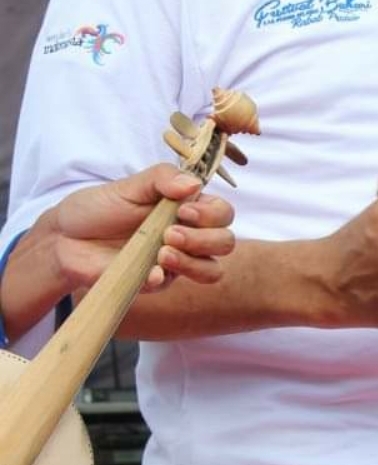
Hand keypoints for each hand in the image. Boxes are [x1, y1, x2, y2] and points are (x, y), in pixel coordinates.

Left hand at [53, 166, 235, 291]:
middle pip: (225, 243)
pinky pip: (173, 286)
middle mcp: (188, 236)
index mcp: (187, 208)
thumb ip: (162, 178)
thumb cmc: (99, 208)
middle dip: (204, 239)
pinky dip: (164, 278)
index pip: (223, 213)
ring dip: (193, 262)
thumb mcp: (129, 185)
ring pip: (211, 271)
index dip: (211, 214)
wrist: (65, 237)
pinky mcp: (155, 282)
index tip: (182, 209)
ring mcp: (175, 261)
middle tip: (170, 233)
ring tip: (162, 253)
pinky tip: (149, 272)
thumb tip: (193, 184)